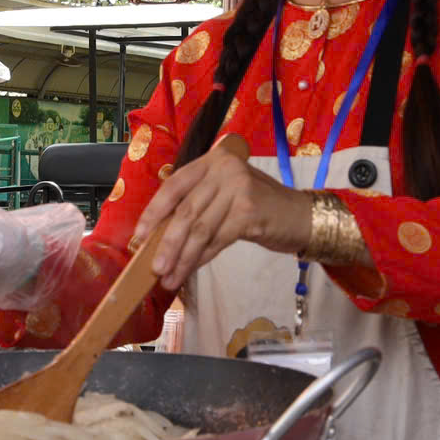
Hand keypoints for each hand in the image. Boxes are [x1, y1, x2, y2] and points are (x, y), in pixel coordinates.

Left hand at [131, 134, 315, 291]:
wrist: (301, 216)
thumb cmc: (259, 208)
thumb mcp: (225, 195)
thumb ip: (198, 204)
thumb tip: (158, 235)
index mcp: (212, 160)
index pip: (174, 186)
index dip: (153, 213)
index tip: (138, 237)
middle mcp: (224, 168)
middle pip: (185, 211)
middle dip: (166, 243)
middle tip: (154, 269)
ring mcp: (238, 188)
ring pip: (199, 229)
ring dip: (182, 257)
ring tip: (169, 278)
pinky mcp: (249, 211)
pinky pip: (217, 240)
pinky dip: (201, 259)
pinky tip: (189, 271)